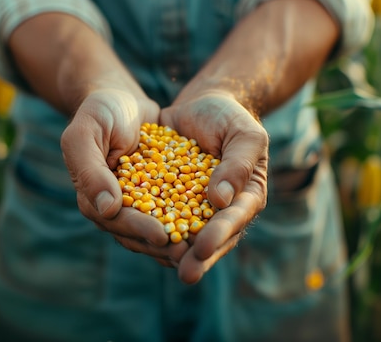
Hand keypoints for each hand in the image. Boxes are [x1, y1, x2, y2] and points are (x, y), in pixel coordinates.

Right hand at [60, 89, 188, 266]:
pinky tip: (211, 224)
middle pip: (140, 233)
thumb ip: (90, 171)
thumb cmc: (100, 113)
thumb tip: (108, 209)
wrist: (122, 99)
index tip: (162, 236)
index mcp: (93, 199)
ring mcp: (139, 203)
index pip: (117, 221)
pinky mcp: (160, 195)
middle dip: (163, 244)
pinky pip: (175, 210)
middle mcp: (116, 208)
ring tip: (203, 245)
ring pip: (158, 228)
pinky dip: (190, 219)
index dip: (139, 229)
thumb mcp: (85, 134)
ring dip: (179, 239)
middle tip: (189, 252)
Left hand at [160, 90, 268, 283]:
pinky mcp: (169, 200)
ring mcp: (194, 208)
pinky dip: (149, 227)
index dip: (219, 235)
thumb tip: (221, 200)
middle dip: (198, 257)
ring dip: (172, 249)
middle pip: (210, 238)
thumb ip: (238, 165)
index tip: (203, 247)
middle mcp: (221, 210)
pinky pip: (160, 217)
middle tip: (186, 274)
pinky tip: (134, 236)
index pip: (234, 220)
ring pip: (184, 234)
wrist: (202, 106)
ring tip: (159, 260)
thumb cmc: (231, 119)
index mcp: (246, 197)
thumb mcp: (245, 135)